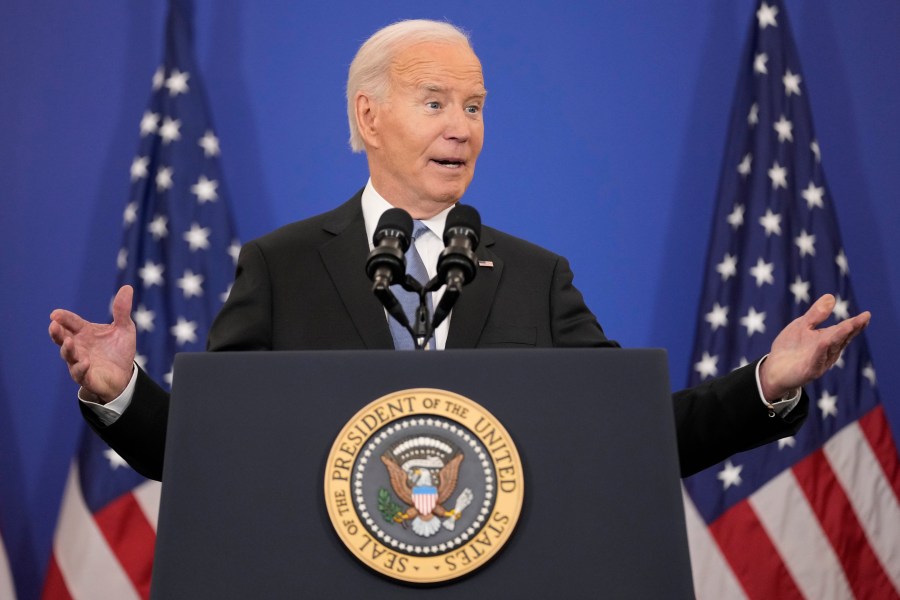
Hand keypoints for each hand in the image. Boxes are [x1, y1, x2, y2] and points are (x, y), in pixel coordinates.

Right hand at [49, 285, 136, 403]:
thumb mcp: (124, 328)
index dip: (63, 318)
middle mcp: (78, 346)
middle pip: (62, 338)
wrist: (124, 375)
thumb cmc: (119, 350)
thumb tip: (127, 287)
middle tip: (53, 325)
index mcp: (84, 332)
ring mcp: (79, 361)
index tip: (56, 314)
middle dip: (57, 332)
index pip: (71, 322)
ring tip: (68, 341)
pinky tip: (85, 361)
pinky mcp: (86, 377)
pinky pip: (80, 372)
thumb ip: (122, 310)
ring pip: (68, 355)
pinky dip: (81, 367)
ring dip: (67, 349)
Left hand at [760, 294, 870, 400]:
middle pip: (841, 337)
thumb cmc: (790, 347)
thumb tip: (831, 296)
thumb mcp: (802, 326)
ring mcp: (820, 361)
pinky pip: (817, 359)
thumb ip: (816, 314)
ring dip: (840, 336)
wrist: (774, 369)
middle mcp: (828, 351)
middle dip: (852, 328)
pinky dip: (821, 350)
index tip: (866, 315)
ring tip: (849, 325)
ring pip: (832, 347)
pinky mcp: (810, 370)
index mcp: (828, 339)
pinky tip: (824, 342)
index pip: (844, 329)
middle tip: (864, 319)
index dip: (855, 323)